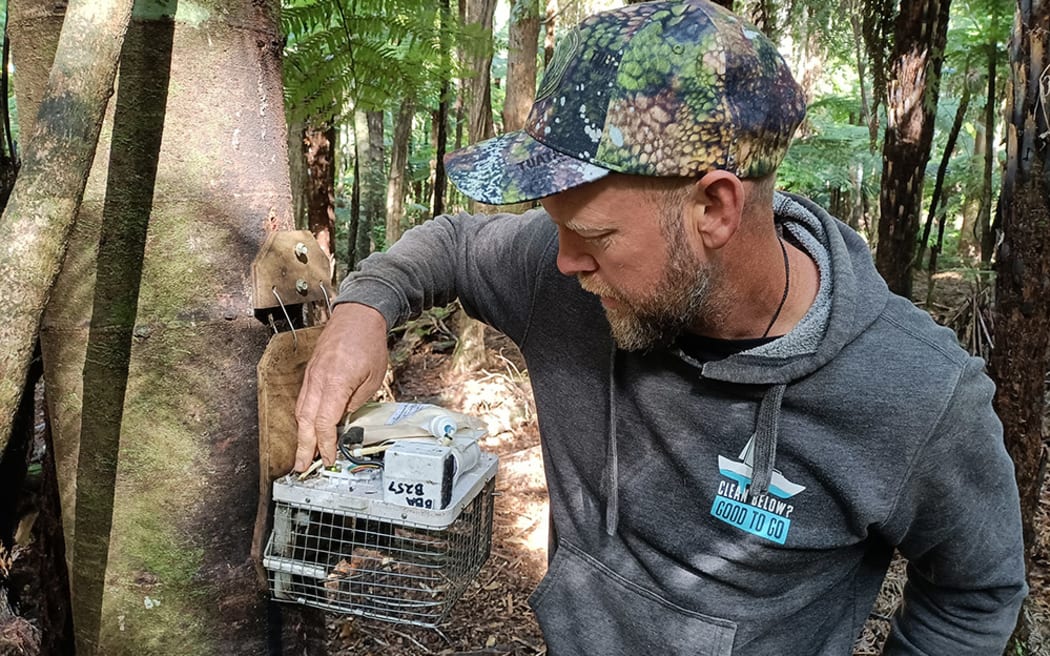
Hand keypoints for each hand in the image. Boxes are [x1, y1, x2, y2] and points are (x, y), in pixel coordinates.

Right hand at [294, 302, 388, 470]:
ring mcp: (311, 375)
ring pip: (301, 411)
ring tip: (303, 454)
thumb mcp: (373, 378)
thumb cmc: (369, 342)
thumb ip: (356, 402)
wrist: (358, 314)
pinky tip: (307, 428)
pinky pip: (303, 400)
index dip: (324, 444)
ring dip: (301, 435)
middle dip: (304, 447)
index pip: (324, 422)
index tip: (327, 459)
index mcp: (335, 383)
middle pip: (305, 421)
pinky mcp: (310, 372)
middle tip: (301, 468)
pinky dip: (304, 418)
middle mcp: (317, 380)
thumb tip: (343, 421)